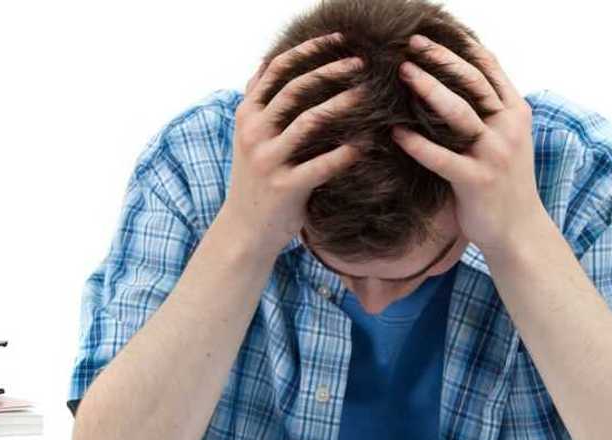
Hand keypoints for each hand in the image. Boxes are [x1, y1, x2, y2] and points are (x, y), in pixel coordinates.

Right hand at [218, 34, 364, 261]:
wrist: (244, 229)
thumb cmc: (255, 178)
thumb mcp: (248, 135)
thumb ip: (258, 102)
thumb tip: (268, 61)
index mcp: (246, 115)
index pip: (276, 70)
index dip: (307, 50)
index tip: (337, 39)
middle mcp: (253, 133)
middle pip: (295, 89)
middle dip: (330, 70)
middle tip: (360, 62)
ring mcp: (267, 160)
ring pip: (309, 121)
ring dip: (341, 104)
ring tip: (366, 95)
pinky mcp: (285, 187)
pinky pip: (321, 165)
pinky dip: (346, 153)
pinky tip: (365, 144)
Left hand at [390, 35, 548, 257]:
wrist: (520, 231)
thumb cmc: (504, 183)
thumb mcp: (506, 140)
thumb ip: (489, 113)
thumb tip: (452, 82)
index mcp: (515, 113)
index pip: (489, 68)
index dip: (461, 46)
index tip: (434, 32)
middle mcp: (508, 128)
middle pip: (473, 82)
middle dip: (441, 59)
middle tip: (411, 44)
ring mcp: (494, 154)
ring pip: (459, 112)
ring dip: (429, 89)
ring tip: (403, 73)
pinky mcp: (477, 181)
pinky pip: (442, 158)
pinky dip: (417, 144)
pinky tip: (395, 133)